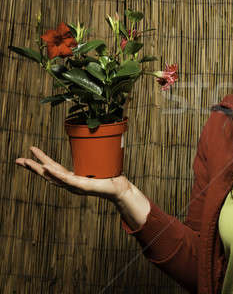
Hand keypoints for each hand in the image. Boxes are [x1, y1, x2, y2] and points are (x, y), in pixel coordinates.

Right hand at [15, 146, 131, 202]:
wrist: (119, 189)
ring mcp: (74, 185)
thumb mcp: (98, 164)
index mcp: (72, 177)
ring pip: (53, 177)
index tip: (30, 150)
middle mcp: (70, 182)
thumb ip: (93, 155)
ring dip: (40, 169)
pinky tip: (46, 168)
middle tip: (18, 160)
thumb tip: (94, 139)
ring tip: (27, 162)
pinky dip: (55, 174)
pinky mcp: (82, 186)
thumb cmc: (110, 177)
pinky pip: (66, 179)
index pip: (53, 167)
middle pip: (47, 174)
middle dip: (32, 167)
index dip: (41, 159)